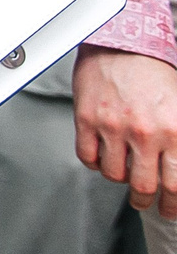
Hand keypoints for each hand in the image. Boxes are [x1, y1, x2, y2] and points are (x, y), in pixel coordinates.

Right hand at [75, 46, 176, 217]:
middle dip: (144, 199)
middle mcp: (144, 132)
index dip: (172, 204)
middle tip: (144, 201)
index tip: (169, 209)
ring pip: (113, 174)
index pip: (175, 183)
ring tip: (122, 170)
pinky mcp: (87, 119)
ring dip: (119, 177)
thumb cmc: (155, 73)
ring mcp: (113, 126)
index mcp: (174, 130)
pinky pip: (87, 157)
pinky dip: (94, 162)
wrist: (123, 44)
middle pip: (143, 186)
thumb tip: (176, 168)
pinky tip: (102, 155)